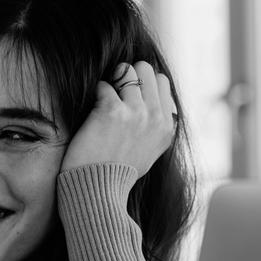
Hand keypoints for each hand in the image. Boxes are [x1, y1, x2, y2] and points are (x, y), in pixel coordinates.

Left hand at [60, 61, 177, 180]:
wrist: (98, 192)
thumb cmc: (117, 175)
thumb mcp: (149, 153)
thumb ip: (155, 128)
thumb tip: (154, 105)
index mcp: (166, 128)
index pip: (161, 82)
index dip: (143, 84)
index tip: (129, 97)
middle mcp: (155, 118)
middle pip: (146, 69)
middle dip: (128, 76)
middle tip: (115, 94)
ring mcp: (136, 113)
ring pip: (126, 70)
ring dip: (111, 82)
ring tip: (103, 103)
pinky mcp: (112, 111)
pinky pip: (104, 84)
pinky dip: (97, 94)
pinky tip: (94, 112)